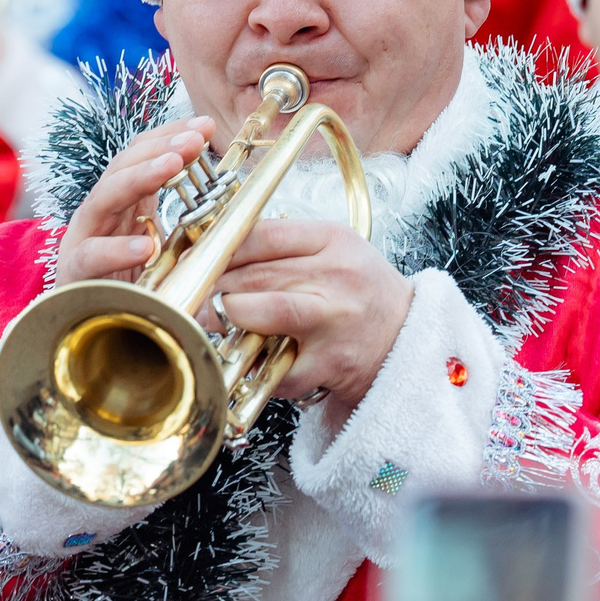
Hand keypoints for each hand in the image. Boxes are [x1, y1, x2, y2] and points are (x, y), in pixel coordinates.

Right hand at [50, 117, 215, 285]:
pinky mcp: (75, 272)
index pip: (142, 156)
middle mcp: (102, 214)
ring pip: (104, 198)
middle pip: (123, 167)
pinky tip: (144, 245)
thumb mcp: (170, 251)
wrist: (92, 328)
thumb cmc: (134, 289)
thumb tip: (230, 204)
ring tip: (173, 165)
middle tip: (194, 138)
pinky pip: (91, 256)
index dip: (171, 136)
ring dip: (140, 177)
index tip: (204, 125)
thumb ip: (190, 227)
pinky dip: (116, 250)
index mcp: (125, 204)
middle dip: (160, 147)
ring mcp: (84, 239)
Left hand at [213, 219, 413, 413]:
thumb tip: (216, 250)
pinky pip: (277, 365)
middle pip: (256, 273)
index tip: (195, 258)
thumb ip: (284, 248)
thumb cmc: (363, 296)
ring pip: (264, 311)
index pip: (263, 234)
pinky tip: (246, 360)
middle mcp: (337, 276)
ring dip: (227, 318)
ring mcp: (334, 321)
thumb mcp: (334, 253)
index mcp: (334, 241)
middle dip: (213, 286)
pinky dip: (254, 366)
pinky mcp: (330, 363)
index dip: (219, 247)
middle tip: (190, 295)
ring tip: (210, 321)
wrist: (409, 343)